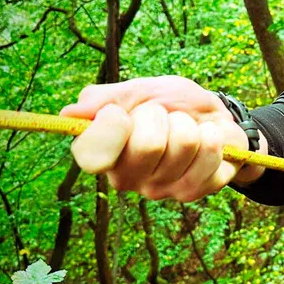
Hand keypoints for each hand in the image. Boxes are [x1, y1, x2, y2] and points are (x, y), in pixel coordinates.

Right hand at [59, 76, 265, 201]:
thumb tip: (68, 114)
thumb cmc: (170, 104)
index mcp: (103, 152)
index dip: (112, 127)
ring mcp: (159, 189)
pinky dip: (214, 137)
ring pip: (185, 145)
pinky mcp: (191, 193)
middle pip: (148, 145)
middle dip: (162, 116)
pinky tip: (207, 142)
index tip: (121, 112)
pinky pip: (210, 157)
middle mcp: (125, 177)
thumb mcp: (139, 91)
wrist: (212, 117)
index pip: (92, 154)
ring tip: (187, 128)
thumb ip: (106, 99)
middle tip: (165, 117)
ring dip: (191, 125)